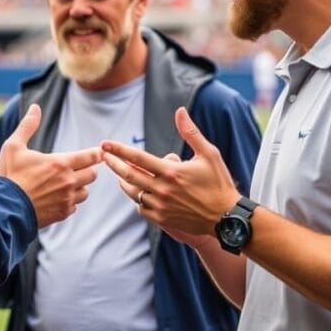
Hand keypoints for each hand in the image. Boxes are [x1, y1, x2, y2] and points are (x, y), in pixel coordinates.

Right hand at [0, 104, 101, 227]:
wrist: (3, 210)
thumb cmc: (8, 176)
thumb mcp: (13, 146)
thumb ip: (27, 126)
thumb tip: (35, 107)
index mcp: (60, 163)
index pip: (89, 157)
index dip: (96, 154)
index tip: (100, 152)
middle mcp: (68, 182)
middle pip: (92, 174)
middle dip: (88, 169)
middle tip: (81, 167)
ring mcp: (66, 199)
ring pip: (85, 192)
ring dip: (80, 187)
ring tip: (69, 183)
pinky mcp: (62, 214)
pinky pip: (74, 206)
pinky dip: (70, 202)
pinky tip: (59, 198)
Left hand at [103, 107, 239, 235]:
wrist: (227, 218)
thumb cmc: (219, 183)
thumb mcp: (209, 153)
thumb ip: (190, 132)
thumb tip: (180, 111)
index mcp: (171, 172)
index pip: (137, 158)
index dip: (118, 149)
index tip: (105, 144)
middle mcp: (162, 190)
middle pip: (128, 175)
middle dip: (113, 163)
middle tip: (103, 156)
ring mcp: (161, 206)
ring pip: (133, 193)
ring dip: (124, 182)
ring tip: (119, 174)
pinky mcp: (163, 220)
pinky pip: (141, 208)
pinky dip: (138, 199)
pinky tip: (139, 192)